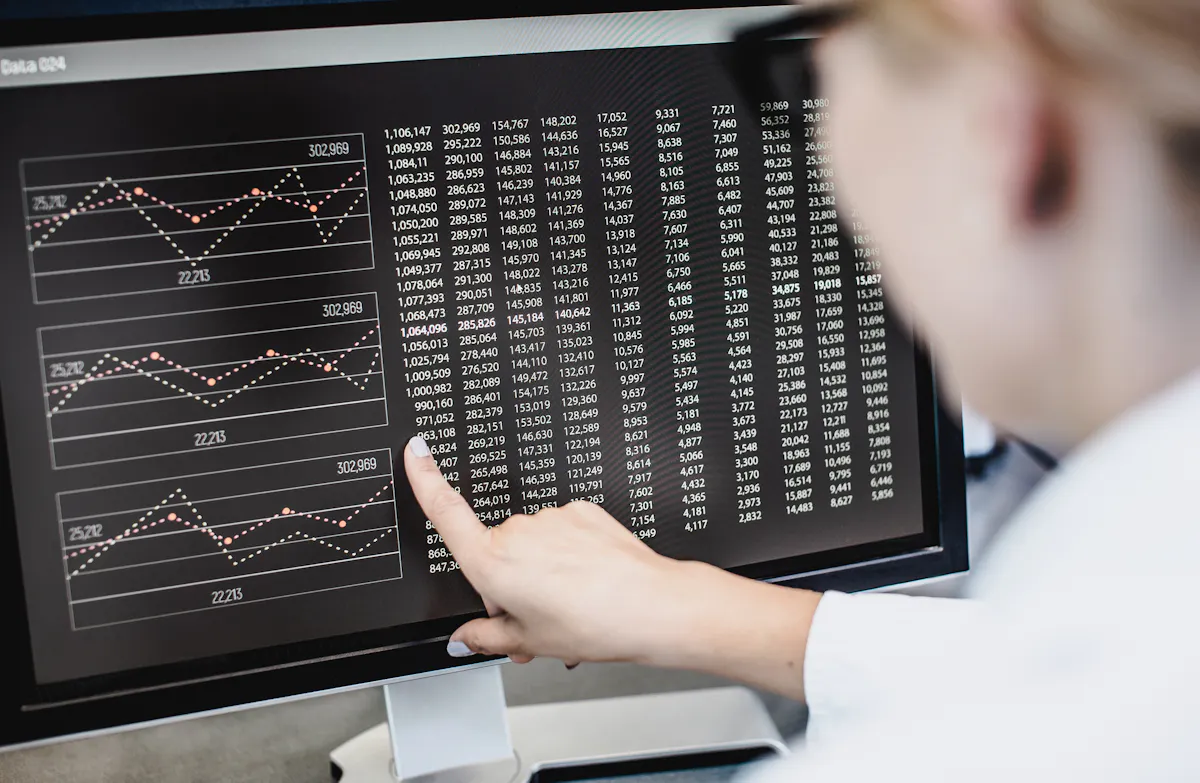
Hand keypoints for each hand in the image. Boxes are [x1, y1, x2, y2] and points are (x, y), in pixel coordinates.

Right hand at [404, 436, 694, 665]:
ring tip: (572, 601)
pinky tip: (588, 578)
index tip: (416, 450)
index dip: (424, 478)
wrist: (649, 605)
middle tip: (539, 616)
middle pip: (498, 552)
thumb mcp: (529, 642)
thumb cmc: (592, 625)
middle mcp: (518, 532)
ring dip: (542, 569)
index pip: (446, 512)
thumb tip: (462, 639)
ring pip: (533, 544)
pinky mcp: (581, 510)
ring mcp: (552, 518)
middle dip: (510, 582)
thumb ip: (485, 638)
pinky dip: (569, 554)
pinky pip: (563, 532)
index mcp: (493, 564)